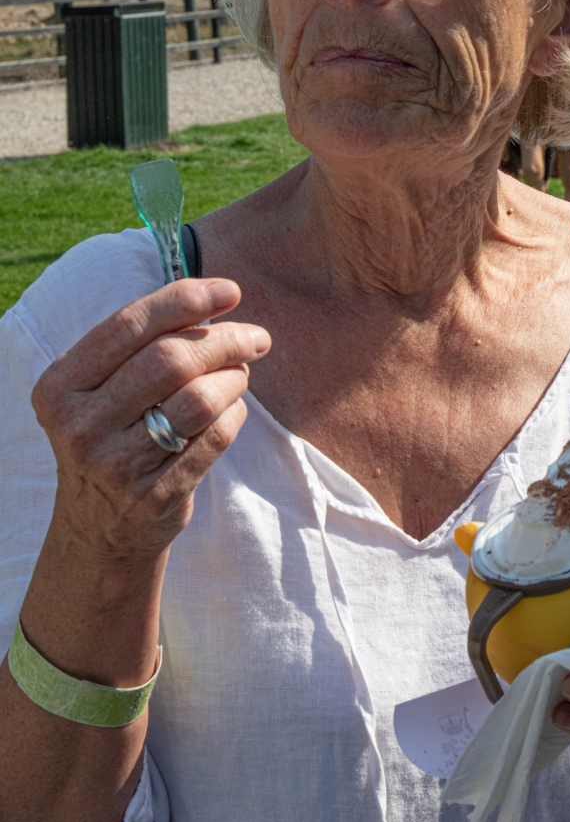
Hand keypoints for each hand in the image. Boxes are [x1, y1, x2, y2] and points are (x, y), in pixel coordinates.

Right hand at [31, 278, 270, 564]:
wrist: (100, 531)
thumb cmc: (112, 437)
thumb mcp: (101, 392)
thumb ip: (142, 345)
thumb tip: (215, 300)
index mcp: (61, 385)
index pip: (130, 325)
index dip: (185, 300)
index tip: (230, 290)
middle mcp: (80, 424)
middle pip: (170, 360)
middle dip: (225, 340)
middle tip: (256, 337)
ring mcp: (116, 464)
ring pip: (198, 399)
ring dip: (234, 379)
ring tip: (241, 375)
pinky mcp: (154, 496)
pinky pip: (214, 437)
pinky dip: (234, 414)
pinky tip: (231, 410)